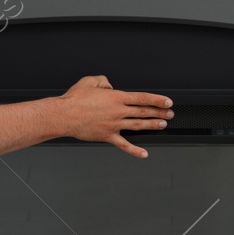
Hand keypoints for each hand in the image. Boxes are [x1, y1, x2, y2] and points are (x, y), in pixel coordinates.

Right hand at [55, 75, 172, 157]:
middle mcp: (118, 111)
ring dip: (152, 125)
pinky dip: (135, 150)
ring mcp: (114, 125)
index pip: (142, 98)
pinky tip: (144, 153)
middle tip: (169, 114)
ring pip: (138, 126)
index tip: (168, 102)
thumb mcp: (90, 81)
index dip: (157, 100)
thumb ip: (103, 80)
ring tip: (162, 125)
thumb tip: (109, 85)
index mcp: (116, 98)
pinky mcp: (107, 136)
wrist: (64, 115)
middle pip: (144, 112)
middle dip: (159, 113)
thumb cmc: (74, 100)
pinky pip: (124, 145)